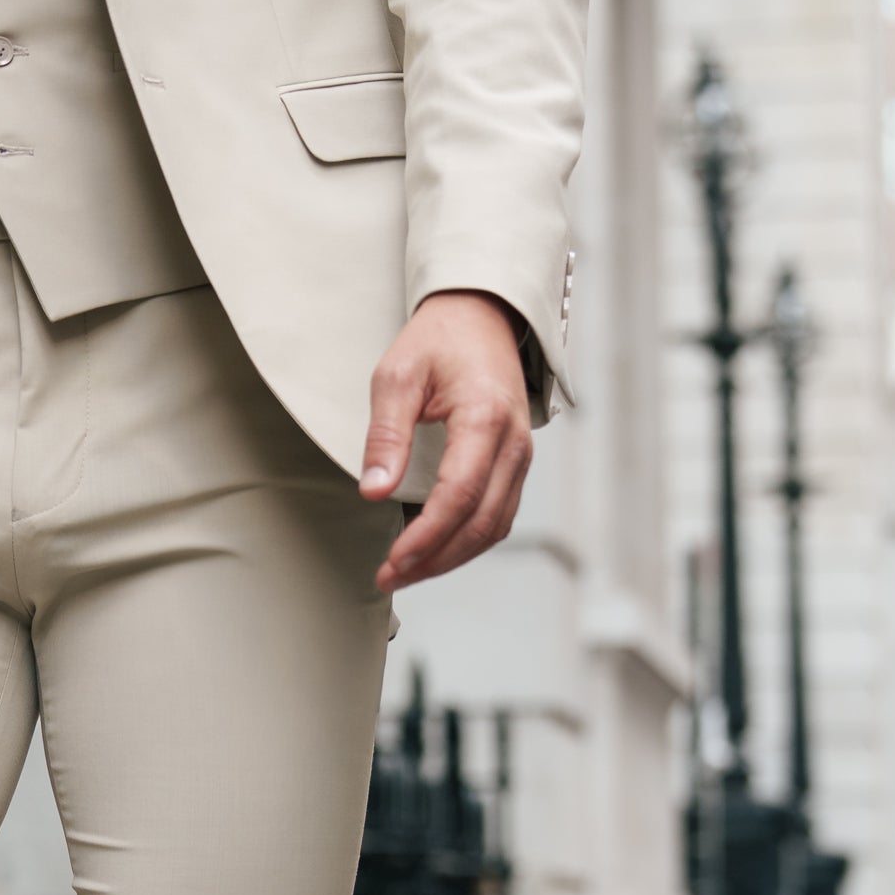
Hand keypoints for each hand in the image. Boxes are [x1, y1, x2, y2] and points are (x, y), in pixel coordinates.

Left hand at [360, 292, 533, 591]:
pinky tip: (435, 550)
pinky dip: (468, 541)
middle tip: (390, 578)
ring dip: (451, 557)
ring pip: (495, 526)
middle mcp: (513, 443)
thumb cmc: (438, 341)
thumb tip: (374, 491)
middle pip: (481, 522)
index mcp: (485, 418)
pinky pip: (499, 515)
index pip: (459, 494)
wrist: (480, 317)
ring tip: (407, 573)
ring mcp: (520, 456)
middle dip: (435, 559)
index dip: (426, 536)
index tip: (392, 561)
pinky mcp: (516, 463)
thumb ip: (385, 435)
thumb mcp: (397, 377)